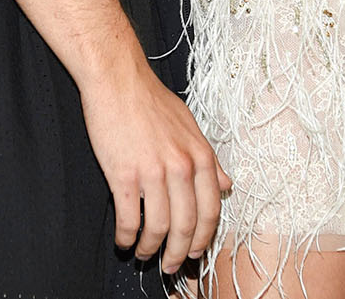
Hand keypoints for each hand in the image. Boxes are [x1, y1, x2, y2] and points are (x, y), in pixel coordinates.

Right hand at [78, 50, 229, 271]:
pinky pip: (129, 218)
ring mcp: (153, 171)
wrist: (118, 79)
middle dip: (179, 254)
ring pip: (158, 228)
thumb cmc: (150, 99)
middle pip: (186, 226)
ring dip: (150, 248)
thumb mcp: (189, 125)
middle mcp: (181, 166)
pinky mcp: (124, 174)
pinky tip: (123, 239)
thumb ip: (208, 158)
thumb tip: (226, 183)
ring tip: (143, 252)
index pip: (211, 210)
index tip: (195, 252)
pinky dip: (126, 236)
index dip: (203, 238)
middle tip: (171, 266)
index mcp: (199, 155)